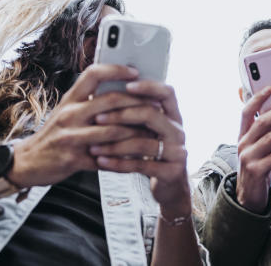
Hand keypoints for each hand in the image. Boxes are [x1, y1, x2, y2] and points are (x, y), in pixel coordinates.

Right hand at [10, 65, 149, 186]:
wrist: (27, 162)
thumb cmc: (54, 134)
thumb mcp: (67, 111)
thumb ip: (89, 100)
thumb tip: (122, 89)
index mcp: (70, 99)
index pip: (93, 73)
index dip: (116, 69)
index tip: (135, 70)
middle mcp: (69, 114)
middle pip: (110, 101)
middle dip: (138, 103)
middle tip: (157, 105)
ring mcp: (71, 137)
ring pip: (112, 130)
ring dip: (136, 131)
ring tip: (153, 132)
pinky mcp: (74, 160)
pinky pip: (106, 158)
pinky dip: (124, 158)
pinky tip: (137, 158)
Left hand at [89, 81, 191, 217]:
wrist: (170, 186)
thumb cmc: (153, 153)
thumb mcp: (149, 131)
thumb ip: (137, 114)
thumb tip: (106, 93)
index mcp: (173, 116)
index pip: (166, 93)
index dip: (148, 86)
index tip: (127, 85)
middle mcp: (178, 131)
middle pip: (152, 114)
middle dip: (122, 115)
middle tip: (97, 118)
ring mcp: (177, 152)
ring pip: (144, 143)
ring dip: (115, 144)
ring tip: (93, 146)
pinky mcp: (171, 171)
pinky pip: (141, 165)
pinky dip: (118, 163)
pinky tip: (101, 161)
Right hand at [235, 87, 270, 212]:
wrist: (250, 196)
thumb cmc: (260, 167)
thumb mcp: (260, 148)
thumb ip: (267, 133)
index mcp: (242, 135)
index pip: (246, 112)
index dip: (257, 98)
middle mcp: (242, 144)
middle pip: (261, 122)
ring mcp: (248, 158)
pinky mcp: (256, 171)